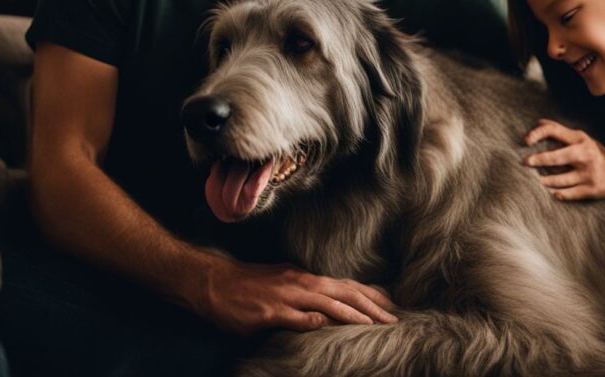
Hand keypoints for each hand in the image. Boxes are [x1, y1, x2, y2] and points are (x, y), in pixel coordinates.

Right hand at [191, 258, 397, 334]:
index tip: (390, 304)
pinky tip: (330, 327)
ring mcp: (285, 297)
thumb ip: (303, 296)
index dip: (369, 294)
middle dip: (371, 306)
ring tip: (374, 325)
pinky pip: (297, 317)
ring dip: (353, 314)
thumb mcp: (281, 283)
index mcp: (304, 278)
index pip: (345, 285)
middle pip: (344, 292)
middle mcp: (300, 283)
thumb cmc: (245, 285)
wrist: (211, 283)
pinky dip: (315, 321)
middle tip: (393, 319)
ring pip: (327, 303)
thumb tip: (323, 309)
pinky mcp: (269, 312)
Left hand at [522, 118, 604, 199]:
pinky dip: (558, 194)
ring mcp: (588, 173)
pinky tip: (552, 193)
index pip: (554, 130)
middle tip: (524, 163)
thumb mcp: (582, 139)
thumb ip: (560, 132)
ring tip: (538, 181)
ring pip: (560, 179)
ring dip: (545, 181)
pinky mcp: (592, 189)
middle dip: (538, 160)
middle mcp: (585, 154)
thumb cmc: (596, 155)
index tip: (526, 141)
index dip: (537, 133)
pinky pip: (569, 194)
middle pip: (556, 157)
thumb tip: (538, 122)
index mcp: (580, 139)